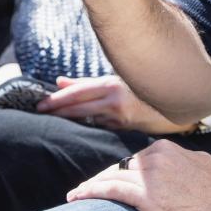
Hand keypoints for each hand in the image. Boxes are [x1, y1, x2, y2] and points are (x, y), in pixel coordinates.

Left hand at [38, 75, 192, 133]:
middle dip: (58, 110)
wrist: (170, 106)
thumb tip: (59, 82)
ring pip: (87, 119)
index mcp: (112, 85)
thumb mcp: (114, 80)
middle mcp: (114, 101)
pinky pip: (98, 126)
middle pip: (79, 107)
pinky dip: (85, 126)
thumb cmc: (140, 87)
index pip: (79, 92)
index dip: (59, 98)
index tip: (42, 102)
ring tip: (50, 119)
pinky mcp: (122, 129)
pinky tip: (73, 128)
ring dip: (69, 119)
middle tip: (39, 111)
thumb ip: (86, 83)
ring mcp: (119, 118)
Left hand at [67, 140, 210, 210]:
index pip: (134, 159)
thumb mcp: (201, 164)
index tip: (109, 180)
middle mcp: (155, 157)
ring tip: (77, 194)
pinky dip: (90, 192)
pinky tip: (78, 197)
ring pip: (110, 177)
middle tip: (88, 189)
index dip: (119, 172)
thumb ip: (182, 160)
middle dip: (103, 178)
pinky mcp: (147, 197)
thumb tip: (177, 162)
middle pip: (119, 167)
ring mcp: (150, 176)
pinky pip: (110, 190)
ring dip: (91, 186)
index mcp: (166, 148)